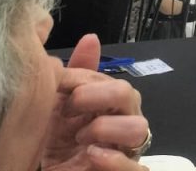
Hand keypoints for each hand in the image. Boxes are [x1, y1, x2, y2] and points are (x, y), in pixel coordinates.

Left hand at [42, 34, 148, 169]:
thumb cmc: (56, 141)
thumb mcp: (59, 105)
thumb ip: (77, 74)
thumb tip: (91, 38)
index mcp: (112, 106)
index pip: (113, 81)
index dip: (87, 80)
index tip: (58, 85)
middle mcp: (124, 125)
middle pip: (131, 96)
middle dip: (99, 96)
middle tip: (68, 107)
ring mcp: (127, 152)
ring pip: (140, 129)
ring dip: (106, 128)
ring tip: (79, 139)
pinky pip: (137, 169)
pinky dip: (116, 161)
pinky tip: (92, 155)